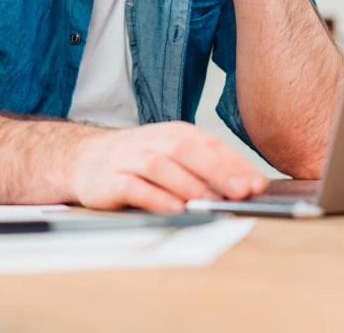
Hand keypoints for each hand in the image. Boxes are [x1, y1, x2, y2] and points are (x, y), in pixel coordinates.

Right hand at [70, 121, 268, 212]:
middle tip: (240, 192)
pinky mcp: (111, 180)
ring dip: (188, 186)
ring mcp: (132, 159)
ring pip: (162, 168)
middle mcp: (155, 141)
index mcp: (176, 133)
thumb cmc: (140, 159)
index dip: (235, 164)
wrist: (87, 157)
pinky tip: (174, 210)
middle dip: (217, 171)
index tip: (256, 184)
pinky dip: (155, 199)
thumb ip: (204, 168)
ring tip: (210, 204)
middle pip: (188, 150)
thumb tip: (244, 186)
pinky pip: (134, 187)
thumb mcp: (173, 154)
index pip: (210, 144)